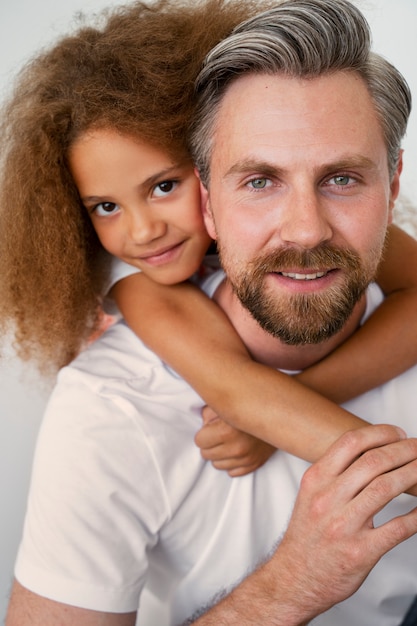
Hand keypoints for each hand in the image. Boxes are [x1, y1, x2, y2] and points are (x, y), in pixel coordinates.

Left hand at [195, 406, 275, 476]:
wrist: (279, 410)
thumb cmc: (247, 404)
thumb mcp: (224, 402)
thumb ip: (208, 413)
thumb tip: (203, 425)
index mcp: (226, 431)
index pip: (199, 441)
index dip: (204, 432)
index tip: (211, 426)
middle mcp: (237, 448)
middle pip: (207, 455)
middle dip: (211, 443)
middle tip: (220, 432)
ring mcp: (248, 458)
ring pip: (218, 465)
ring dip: (220, 453)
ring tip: (230, 440)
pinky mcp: (256, 463)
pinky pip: (233, 472)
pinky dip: (232, 462)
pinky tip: (237, 449)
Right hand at [267, 424, 416, 621]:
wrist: (293, 578)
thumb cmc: (306, 536)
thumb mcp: (311, 495)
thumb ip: (335, 473)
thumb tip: (371, 453)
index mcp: (316, 480)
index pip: (351, 442)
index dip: (381, 433)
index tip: (398, 433)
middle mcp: (328, 499)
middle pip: (374, 461)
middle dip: (404, 450)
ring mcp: (344, 525)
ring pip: (386, 487)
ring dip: (412, 473)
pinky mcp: (360, 552)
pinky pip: (398, 528)